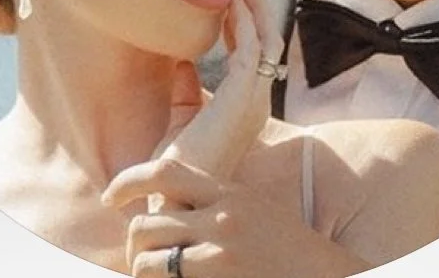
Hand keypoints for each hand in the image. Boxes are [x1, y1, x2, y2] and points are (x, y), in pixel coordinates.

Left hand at [102, 158, 367, 277]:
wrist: (328, 277)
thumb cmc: (290, 248)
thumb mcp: (255, 207)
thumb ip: (216, 201)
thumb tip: (169, 203)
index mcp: (228, 192)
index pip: (164, 171)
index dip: (127, 180)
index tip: (110, 196)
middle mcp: (221, 217)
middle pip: (146, 223)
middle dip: (133, 245)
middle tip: (139, 259)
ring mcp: (220, 251)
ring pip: (148, 259)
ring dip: (142, 271)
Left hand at [155, 0, 283, 180]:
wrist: (174, 190)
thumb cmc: (178, 158)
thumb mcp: (182, 114)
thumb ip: (185, 88)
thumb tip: (180, 59)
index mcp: (245, 100)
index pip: (250, 48)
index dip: (242, 16)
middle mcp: (257, 96)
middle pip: (267, 36)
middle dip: (255, 1)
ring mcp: (255, 96)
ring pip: (266, 36)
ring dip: (253, 2)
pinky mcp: (245, 96)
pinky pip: (253, 47)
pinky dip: (245, 20)